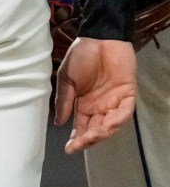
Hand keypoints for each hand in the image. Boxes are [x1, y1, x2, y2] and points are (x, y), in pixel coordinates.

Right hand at [56, 37, 136, 152]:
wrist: (99, 38)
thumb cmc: (81, 55)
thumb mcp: (65, 78)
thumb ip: (64, 100)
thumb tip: (59, 122)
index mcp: (83, 104)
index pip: (81, 126)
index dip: (76, 139)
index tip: (69, 149)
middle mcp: (99, 106)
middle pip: (96, 129)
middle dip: (89, 139)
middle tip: (80, 144)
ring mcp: (114, 100)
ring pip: (111, 124)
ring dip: (103, 132)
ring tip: (93, 136)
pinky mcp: (128, 93)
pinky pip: (125, 111)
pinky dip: (118, 119)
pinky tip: (108, 124)